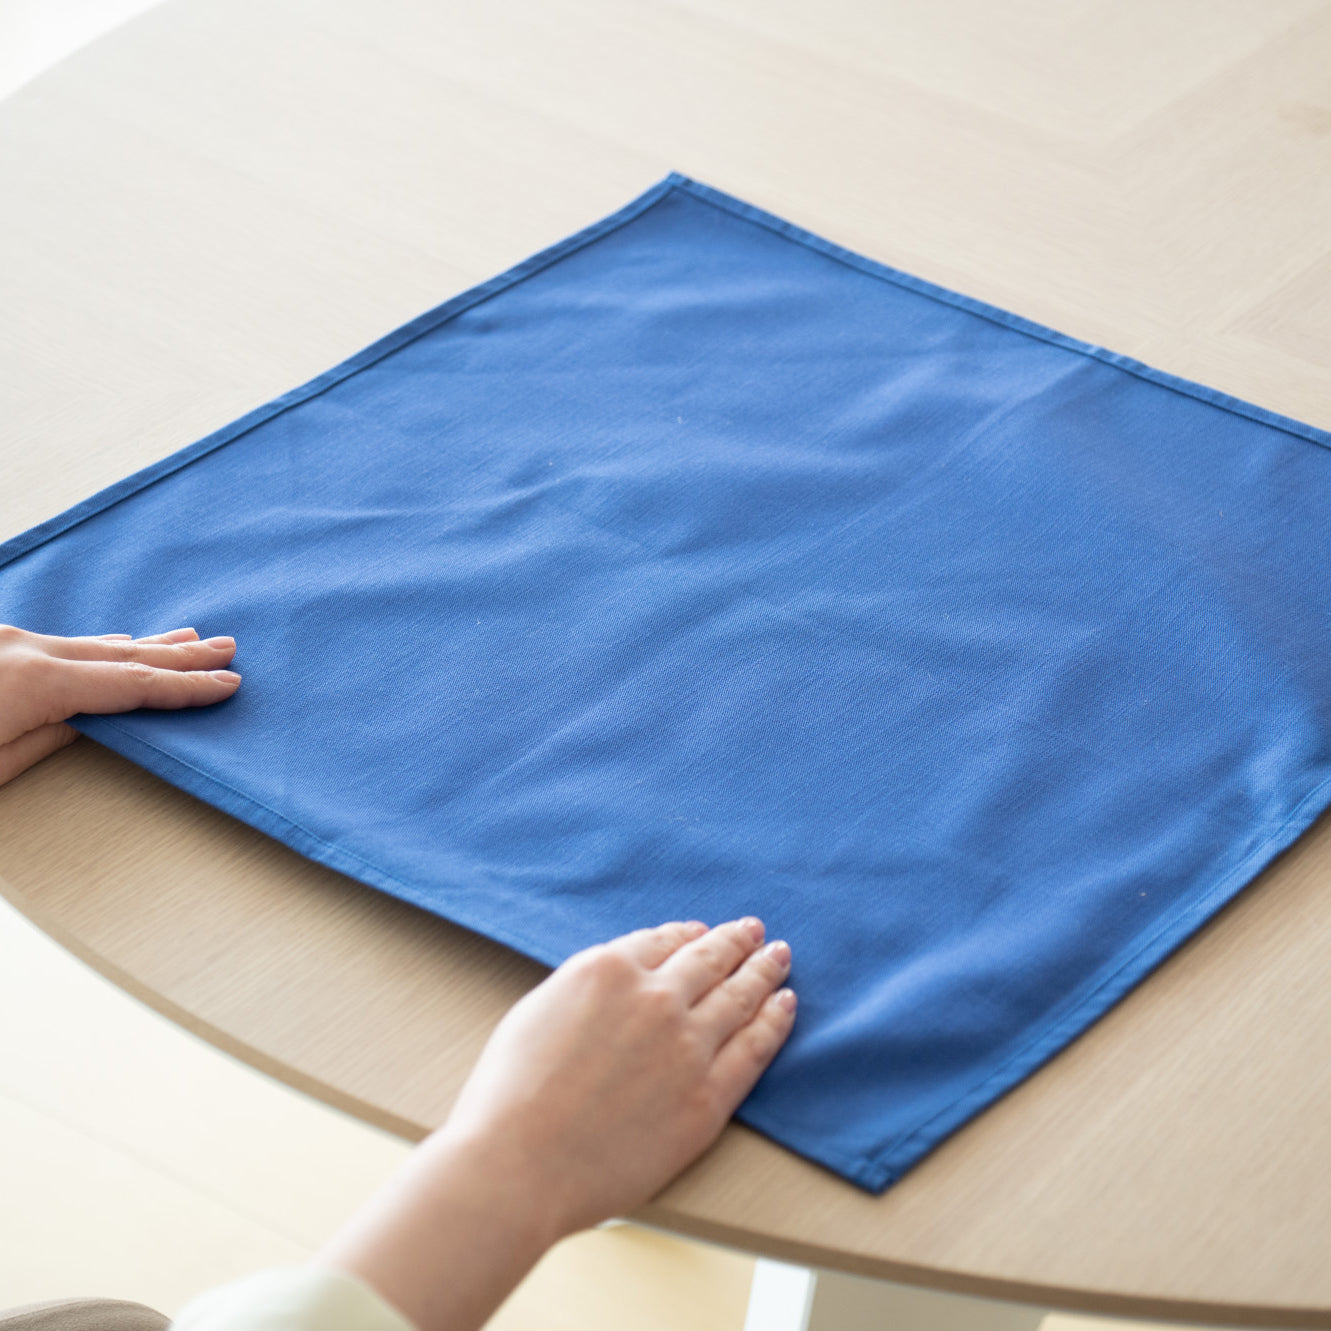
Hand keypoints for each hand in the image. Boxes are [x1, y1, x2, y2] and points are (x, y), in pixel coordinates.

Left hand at [0, 624, 239, 785]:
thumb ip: (49, 737)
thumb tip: (87, 719)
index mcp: (35, 680)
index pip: (131, 683)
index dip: (185, 685)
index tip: (227, 683)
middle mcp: (23, 648)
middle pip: (121, 654)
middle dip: (179, 655)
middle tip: (225, 648)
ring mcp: (5, 640)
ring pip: (90, 644)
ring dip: (143, 646)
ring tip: (188, 639)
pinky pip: (58, 644)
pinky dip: (96, 647)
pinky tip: (117, 642)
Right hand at [446, 916, 795, 1231]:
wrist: (518, 1164)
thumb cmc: (510, 1096)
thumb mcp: (539, 1009)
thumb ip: (588, 988)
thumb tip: (621, 982)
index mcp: (608, 969)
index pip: (664, 940)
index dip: (690, 935)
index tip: (704, 932)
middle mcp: (655, 997)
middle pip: (709, 960)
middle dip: (736, 941)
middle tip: (755, 930)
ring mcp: (687, 1046)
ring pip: (740, 996)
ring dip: (763, 971)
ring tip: (779, 957)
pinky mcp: (708, 1097)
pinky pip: (754, 1048)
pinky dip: (774, 1021)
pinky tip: (785, 1005)